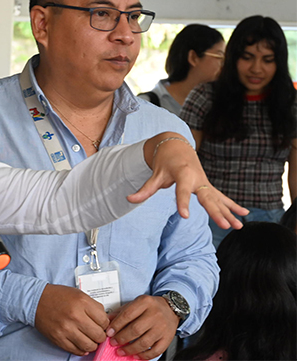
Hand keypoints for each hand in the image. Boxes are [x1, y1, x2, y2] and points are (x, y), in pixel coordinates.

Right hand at [34, 284, 108, 354]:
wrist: (37, 300)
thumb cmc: (58, 296)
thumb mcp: (79, 295)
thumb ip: (94, 307)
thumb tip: (106, 321)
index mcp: (82, 303)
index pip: (104, 321)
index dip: (105, 324)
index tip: (101, 324)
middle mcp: (75, 316)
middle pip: (99, 335)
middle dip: (100, 335)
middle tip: (96, 332)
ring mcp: (66, 329)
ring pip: (90, 346)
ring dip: (92, 344)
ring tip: (89, 338)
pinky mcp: (59, 339)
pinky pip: (76, 350)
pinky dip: (82, 349)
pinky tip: (80, 342)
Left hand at [106, 295, 177, 359]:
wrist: (171, 309)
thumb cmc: (151, 306)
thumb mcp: (136, 303)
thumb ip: (121, 311)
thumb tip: (108, 320)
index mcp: (145, 302)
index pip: (128, 314)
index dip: (116, 325)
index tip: (109, 332)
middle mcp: (155, 314)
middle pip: (136, 329)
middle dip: (122, 338)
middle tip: (114, 343)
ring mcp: (162, 327)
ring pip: (145, 342)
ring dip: (130, 349)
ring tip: (122, 351)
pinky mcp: (168, 338)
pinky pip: (156, 350)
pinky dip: (145, 355)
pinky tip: (136, 355)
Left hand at [128, 132, 248, 228]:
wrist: (177, 146)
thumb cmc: (165, 161)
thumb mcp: (155, 174)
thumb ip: (145, 189)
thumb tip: (129, 199)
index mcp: (183, 174)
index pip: (183, 191)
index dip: (183, 203)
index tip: (184, 216)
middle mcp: (197, 179)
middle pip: (207, 197)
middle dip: (216, 212)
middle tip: (224, 226)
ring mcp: (205, 183)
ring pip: (218, 200)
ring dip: (229, 213)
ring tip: (239, 227)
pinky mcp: (208, 186)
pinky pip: (222, 197)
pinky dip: (232, 206)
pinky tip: (244, 215)